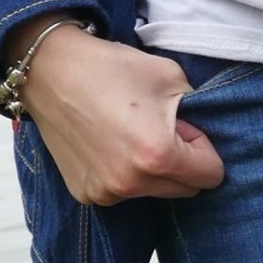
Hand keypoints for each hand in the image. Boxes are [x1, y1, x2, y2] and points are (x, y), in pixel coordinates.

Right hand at [15, 24, 224, 205]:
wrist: (51, 71)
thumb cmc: (112, 68)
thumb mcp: (171, 76)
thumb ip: (198, 110)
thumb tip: (203, 135)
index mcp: (157, 156)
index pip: (212, 175)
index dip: (205, 147)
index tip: (184, 126)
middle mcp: (131, 184)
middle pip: (185, 189)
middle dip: (183, 162)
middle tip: (159, 128)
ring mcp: (105, 193)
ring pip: (155, 192)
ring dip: (154, 171)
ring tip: (130, 133)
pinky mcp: (85, 194)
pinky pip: (124, 192)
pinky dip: (126, 174)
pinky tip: (108, 144)